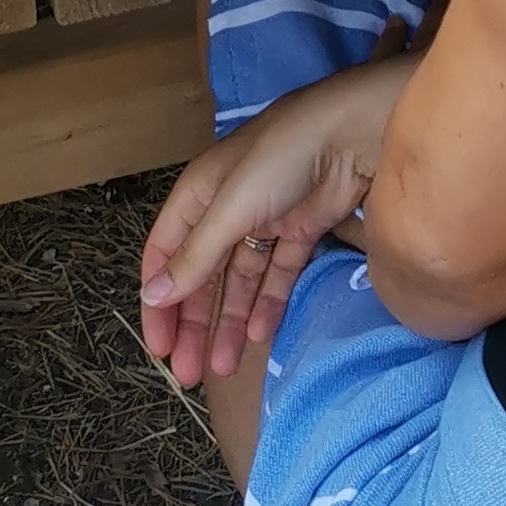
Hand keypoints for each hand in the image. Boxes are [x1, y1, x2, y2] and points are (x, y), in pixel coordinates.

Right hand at [138, 60, 415, 383]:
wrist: (352, 132)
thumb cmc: (281, 159)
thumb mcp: (231, 208)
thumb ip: (196, 256)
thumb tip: (153, 296)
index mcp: (197, 196)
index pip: (164, 254)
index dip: (158, 300)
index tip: (158, 346)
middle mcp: (225, 210)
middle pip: (201, 276)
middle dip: (193, 323)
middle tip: (187, 373)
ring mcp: (264, 221)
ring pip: (239, 282)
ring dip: (228, 323)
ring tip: (222, 368)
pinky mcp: (300, 231)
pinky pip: (276, 276)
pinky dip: (267, 305)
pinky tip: (259, 335)